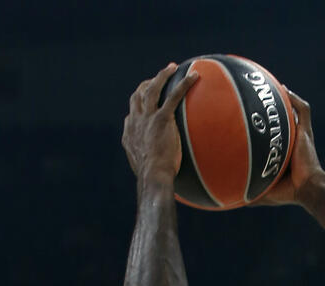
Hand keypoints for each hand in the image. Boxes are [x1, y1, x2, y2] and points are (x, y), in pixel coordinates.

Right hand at [122, 63, 198, 184]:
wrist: (152, 176)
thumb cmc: (152, 179)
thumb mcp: (146, 170)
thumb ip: (151, 164)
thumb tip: (160, 173)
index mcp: (130, 133)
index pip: (132, 114)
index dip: (138, 106)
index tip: (146, 103)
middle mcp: (135, 121)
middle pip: (138, 96)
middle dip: (146, 84)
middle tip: (157, 78)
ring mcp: (147, 118)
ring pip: (152, 89)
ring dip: (162, 76)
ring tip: (172, 68)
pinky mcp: (161, 118)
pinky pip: (173, 96)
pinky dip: (183, 84)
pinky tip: (194, 77)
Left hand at [252, 90, 324, 206]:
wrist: (307, 189)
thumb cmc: (288, 192)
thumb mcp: (263, 190)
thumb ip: (247, 191)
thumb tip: (227, 199)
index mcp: (284, 152)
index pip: (275, 134)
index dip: (265, 125)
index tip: (250, 118)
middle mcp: (293, 141)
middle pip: (285, 118)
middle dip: (275, 108)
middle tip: (257, 96)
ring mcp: (300, 135)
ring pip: (295, 111)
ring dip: (286, 99)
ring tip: (272, 87)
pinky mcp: (306, 133)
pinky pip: (302, 111)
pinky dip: (294, 99)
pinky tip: (284, 90)